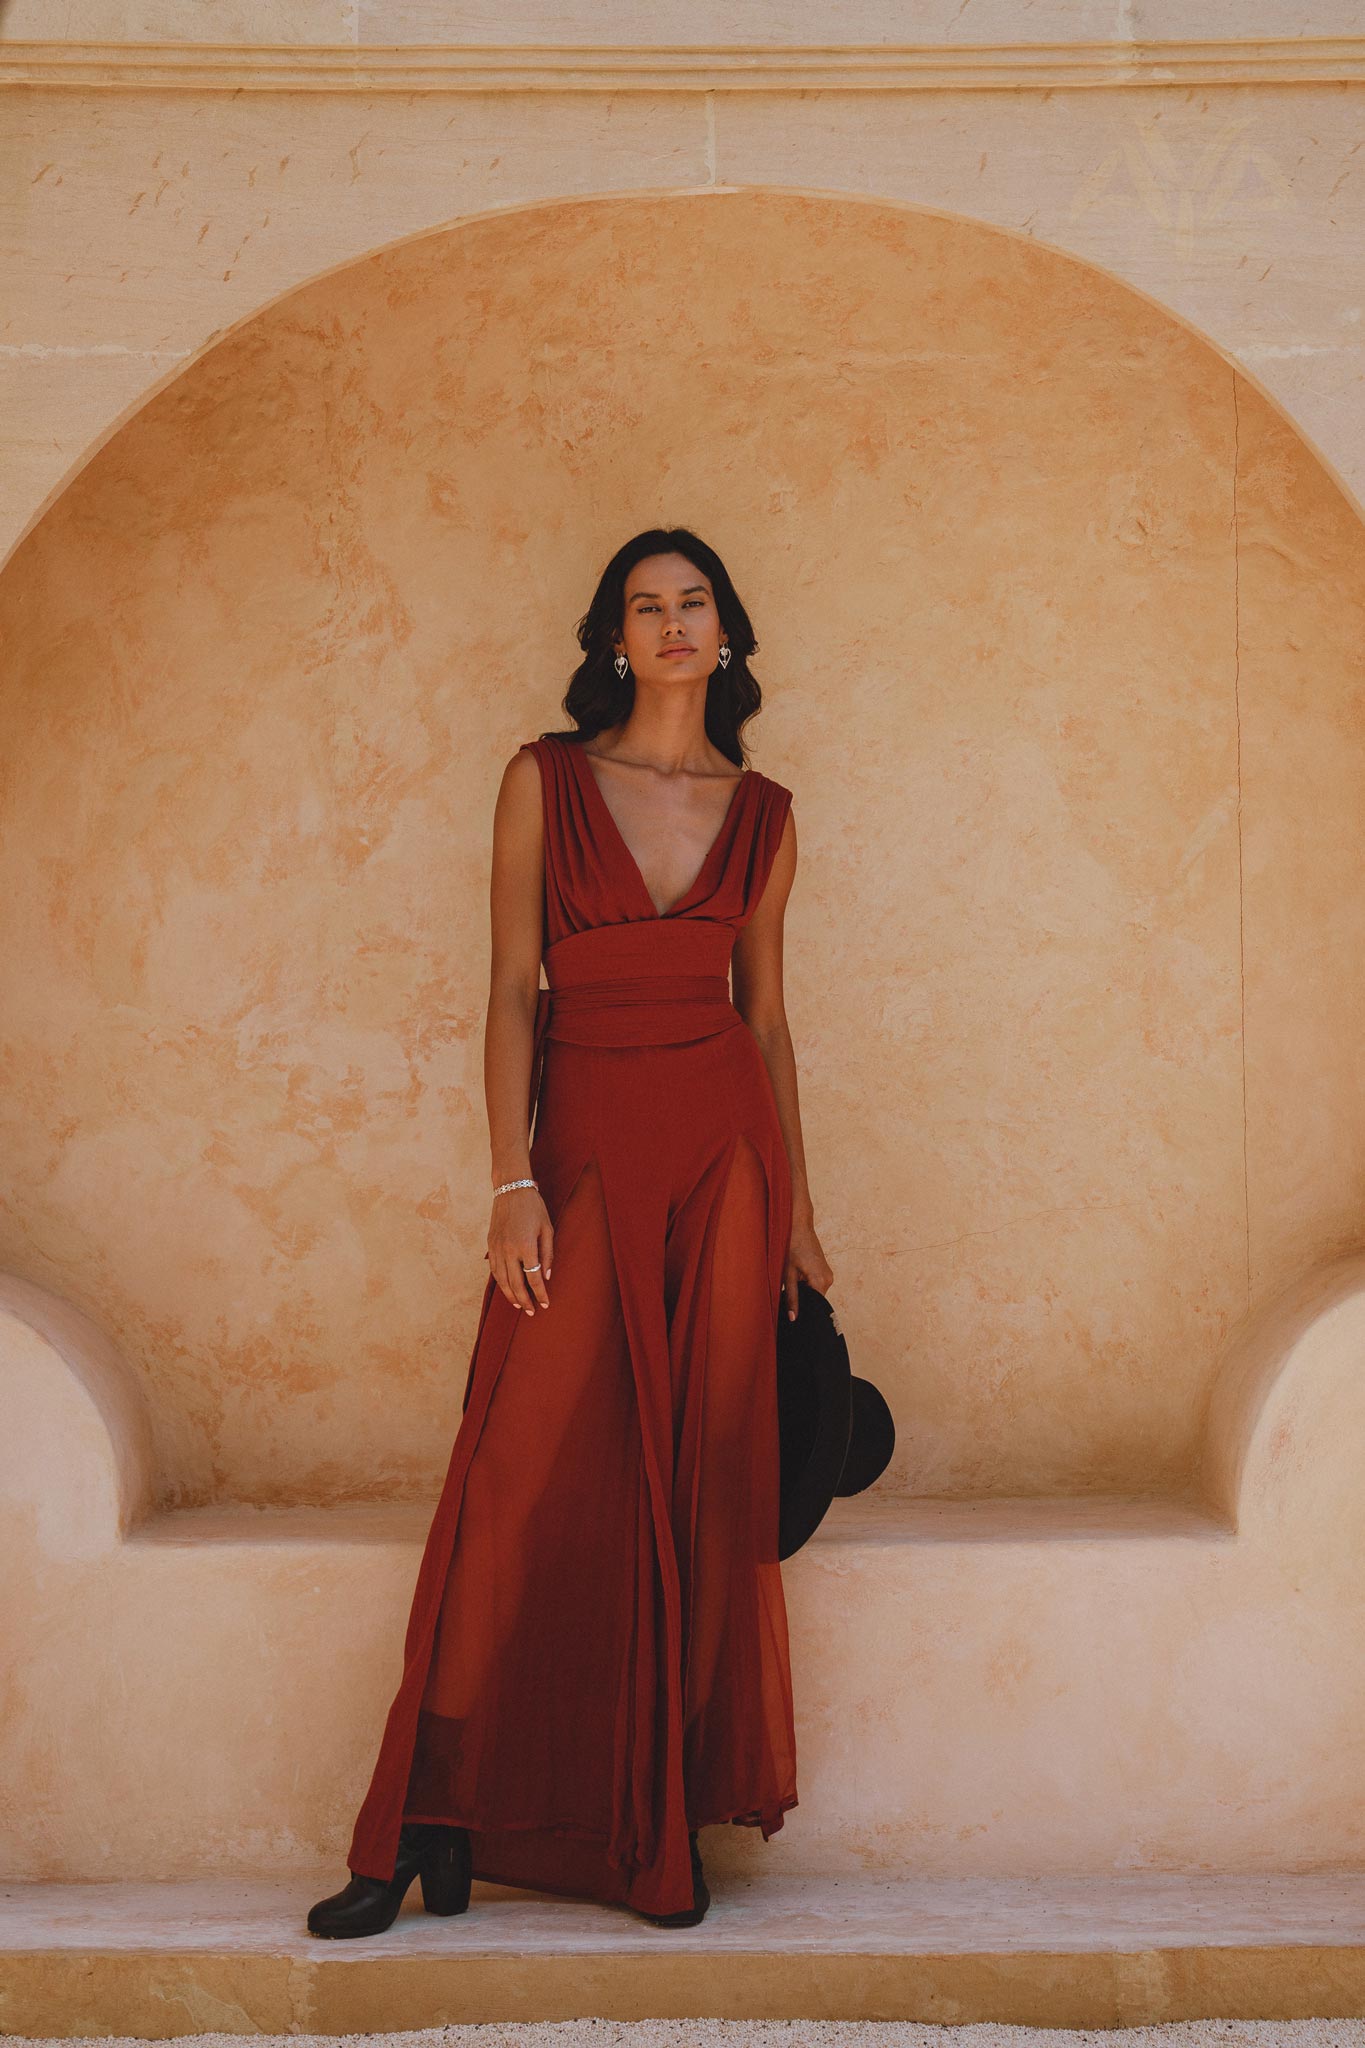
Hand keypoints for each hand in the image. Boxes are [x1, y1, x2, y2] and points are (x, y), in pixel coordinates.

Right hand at [487, 1187, 552, 1314]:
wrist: (511, 1190)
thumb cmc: (533, 1208)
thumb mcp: (547, 1229)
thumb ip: (547, 1254)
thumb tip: (546, 1276)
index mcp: (526, 1246)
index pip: (533, 1278)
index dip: (540, 1293)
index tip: (545, 1304)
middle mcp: (509, 1250)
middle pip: (516, 1283)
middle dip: (524, 1300)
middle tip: (532, 1311)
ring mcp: (497, 1248)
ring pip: (502, 1280)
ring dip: (510, 1295)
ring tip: (519, 1305)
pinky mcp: (490, 1245)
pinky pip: (494, 1270)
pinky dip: (500, 1282)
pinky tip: (507, 1289)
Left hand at [783, 1214, 833, 1320]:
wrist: (798, 1225)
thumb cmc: (791, 1246)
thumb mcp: (788, 1274)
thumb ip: (791, 1297)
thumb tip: (793, 1318)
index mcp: (821, 1282)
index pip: (815, 1306)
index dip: (804, 1311)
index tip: (793, 1316)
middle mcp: (828, 1279)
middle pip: (814, 1299)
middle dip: (802, 1300)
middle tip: (787, 1295)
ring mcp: (828, 1274)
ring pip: (814, 1291)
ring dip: (803, 1290)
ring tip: (791, 1280)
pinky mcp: (825, 1270)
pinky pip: (816, 1284)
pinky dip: (806, 1283)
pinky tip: (796, 1275)